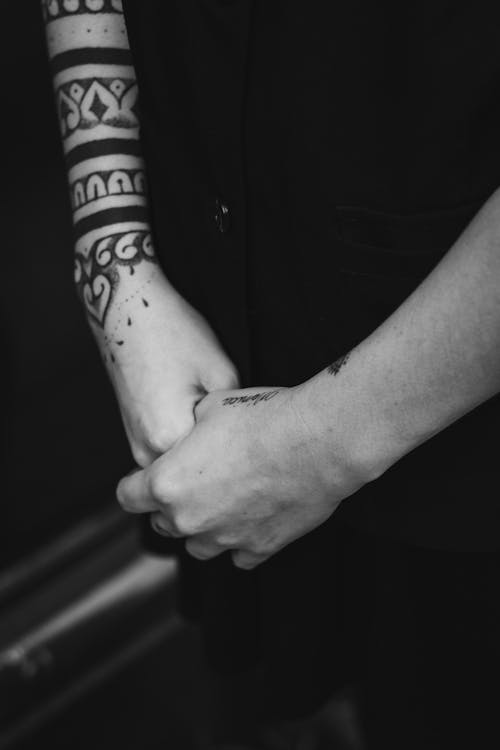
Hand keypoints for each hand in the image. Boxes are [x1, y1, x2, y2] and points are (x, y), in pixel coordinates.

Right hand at [108, 275, 238, 466]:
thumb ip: (235, 419)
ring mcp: (136, 445)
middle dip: (222, 462)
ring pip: (182, 466)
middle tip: (245, 438)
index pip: (219, 471)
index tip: (259, 450)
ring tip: (222, 424)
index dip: (243, 460)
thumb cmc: (176, 334)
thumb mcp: (222, 373)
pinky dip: (187, 442)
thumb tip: (246, 444)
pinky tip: (200, 416)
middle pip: (198, 474)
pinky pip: (169, 452)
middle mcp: (146, 451)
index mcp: (169, 439)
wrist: (128, 311)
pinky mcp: (134, 434)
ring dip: (203, 454)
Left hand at [116, 384, 370, 568]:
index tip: (145, 478)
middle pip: (162, 523)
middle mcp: (189, 518)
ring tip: (223, 502)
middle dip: (171, 504)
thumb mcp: (210, 406)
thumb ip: (187, 427)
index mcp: (168, 483)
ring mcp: (224, 539)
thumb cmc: (262, 419)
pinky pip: (239, 556)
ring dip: (203, 527)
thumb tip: (187, 428)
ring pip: (197, 546)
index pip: (127, 496)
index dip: (135, 484)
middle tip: (195, 480)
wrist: (316, 442)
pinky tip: (252, 517)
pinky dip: (240, 541)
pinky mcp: (259, 548)